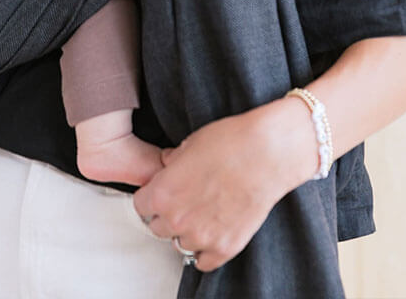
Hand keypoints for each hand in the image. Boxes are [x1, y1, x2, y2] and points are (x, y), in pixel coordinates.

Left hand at [132, 107, 294, 272]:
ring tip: (203, 215)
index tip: (160, 194)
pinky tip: (213, 234)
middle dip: (167, 215)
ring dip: (188, 232)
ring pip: (181, 244)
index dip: (151, 197)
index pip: (141, 205)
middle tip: (184, 202)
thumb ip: (172, 161)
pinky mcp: (224, 248)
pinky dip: (206, 251)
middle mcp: (177, 219)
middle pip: (158, 228)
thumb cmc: (229, 143)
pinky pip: (204, 262)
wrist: (265, 154)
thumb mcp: (190, 144)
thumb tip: (167, 163)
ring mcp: (200, 237)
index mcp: (163, 193)